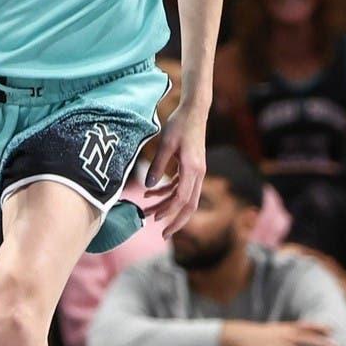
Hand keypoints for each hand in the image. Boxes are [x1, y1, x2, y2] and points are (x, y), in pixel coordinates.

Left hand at [142, 104, 207, 239]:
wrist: (195, 110)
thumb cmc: (180, 124)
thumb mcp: (165, 143)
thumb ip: (157, 165)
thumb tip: (147, 187)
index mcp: (192, 169)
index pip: (182, 198)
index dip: (170, 212)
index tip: (157, 223)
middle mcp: (198, 173)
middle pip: (189, 205)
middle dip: (175, 221)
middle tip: (162, 235)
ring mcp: (196, 171)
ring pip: (184, 197)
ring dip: (167, 206)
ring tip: (147, 212)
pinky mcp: (191, 168)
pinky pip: (181, 186)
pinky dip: (167, 192)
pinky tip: (150, 192)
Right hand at [221, 321, 335, 345]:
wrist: (243, 336)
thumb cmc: (262, 334)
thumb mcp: (277, 329)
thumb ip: (291, 331)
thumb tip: (304, 335)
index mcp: (288, 329)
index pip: (307, 326)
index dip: (320, 327)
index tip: (332, 329)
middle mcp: (286, 336)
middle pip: (308, 340)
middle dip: (323, 344)